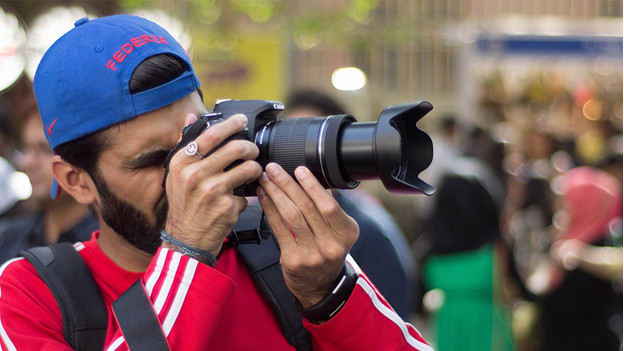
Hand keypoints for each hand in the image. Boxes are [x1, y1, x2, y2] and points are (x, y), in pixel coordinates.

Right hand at [163, 114, 262, 256]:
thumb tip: (191, 117)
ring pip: (248, 168)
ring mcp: (212, 191)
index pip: (211, 134)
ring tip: (251, 173)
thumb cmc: (184, 205)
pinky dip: (245, 195)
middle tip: (252, 151)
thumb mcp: (176, 174)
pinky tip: (237, 199)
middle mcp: (195, 175)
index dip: (231, 124)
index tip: (242, 120)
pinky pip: (247, 193)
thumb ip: (185, 145)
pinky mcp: (227, 206)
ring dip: (254, 169)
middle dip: (250, 148)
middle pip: (235, 148)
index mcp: (182, 163)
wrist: (186, 239)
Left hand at [257, 163, 358, 306]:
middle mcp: (331, 245)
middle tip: (273, 169)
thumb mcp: (339, 230)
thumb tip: (316, 176)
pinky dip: (269, 209)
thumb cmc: (328, 250)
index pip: (329, 206)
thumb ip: (330, 206)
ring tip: (265, 179)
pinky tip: (264, 196)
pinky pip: (278, 229)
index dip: (313, 187)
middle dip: (287, 185)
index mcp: (347, 232)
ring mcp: (312, 255)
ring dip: (275, 194)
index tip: (299, 169)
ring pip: (290, 217)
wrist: (320, 285)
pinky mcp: (293, 260)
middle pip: (306, 208)